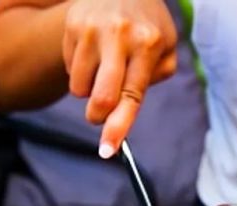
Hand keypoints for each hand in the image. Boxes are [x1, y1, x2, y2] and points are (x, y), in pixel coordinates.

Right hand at [63, 0, 177, 157]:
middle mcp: (119, 36)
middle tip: (100, 117)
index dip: (118, 127)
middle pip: (100, 97)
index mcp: (148, 45)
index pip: (132, 96)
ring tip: (104, 69)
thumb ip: (156, 77)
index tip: (107, 150)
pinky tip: (94, 52)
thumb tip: (127, 106)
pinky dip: (80, 70)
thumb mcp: (167, 46)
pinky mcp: (72, 25)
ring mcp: (92, 29)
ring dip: (89, 90)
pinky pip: (69, 68)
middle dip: (98, 117)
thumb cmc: (149, 24)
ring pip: (78, 86)